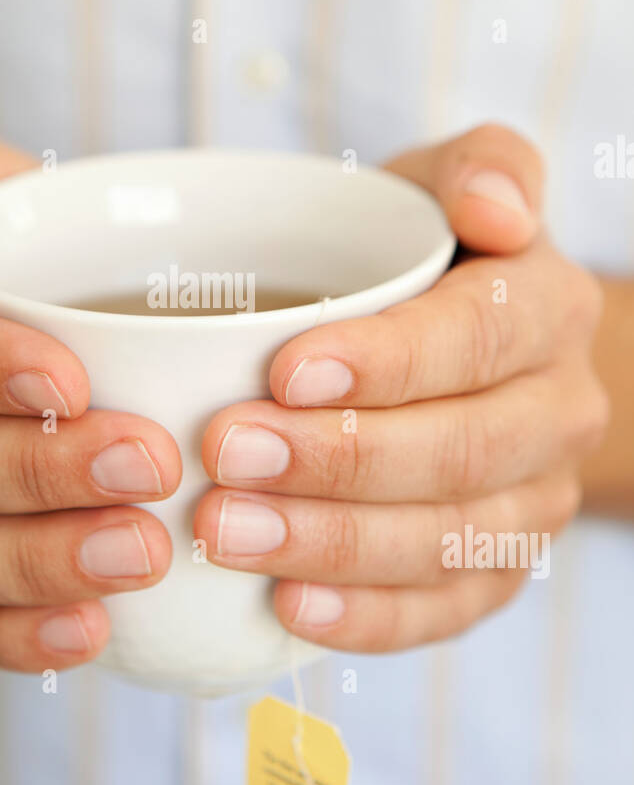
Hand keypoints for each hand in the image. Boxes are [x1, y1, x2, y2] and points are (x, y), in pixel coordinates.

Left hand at [195, 125, 609, 652]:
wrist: (461, 347)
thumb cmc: (423, 258)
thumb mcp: (442, 188)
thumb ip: (480, 166)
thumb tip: (496, 206)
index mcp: (548, 309)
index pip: (480, 336)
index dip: (388, 361)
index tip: (282, 370)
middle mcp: (558, 412)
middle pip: (461, 450)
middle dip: (339, 460)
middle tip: (225, 454)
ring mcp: (535, 502)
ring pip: (449, 540)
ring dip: (333, 542)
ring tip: (227, 531)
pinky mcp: (497, 570)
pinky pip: (446, 610)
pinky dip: (368, 618)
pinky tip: (287, 609)